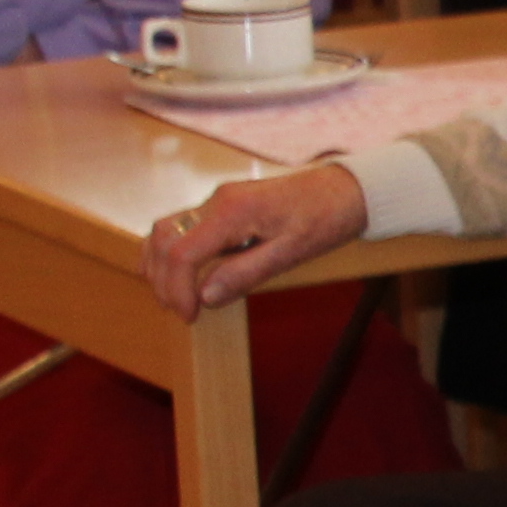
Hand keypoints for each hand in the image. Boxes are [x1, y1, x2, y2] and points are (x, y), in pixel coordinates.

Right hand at [147, 165, 366, 314]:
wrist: (345, 190)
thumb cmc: (324, 219)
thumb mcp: (290, 254)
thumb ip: (244, 274)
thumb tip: (204, 297)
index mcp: (232, 212)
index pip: (182, 253)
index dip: (177, 290)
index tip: (190, 316)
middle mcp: (217, 200)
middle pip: (163, 239)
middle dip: (163, 280)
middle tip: (181, 311)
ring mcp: (217, 200)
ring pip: (166, 229)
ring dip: (161, 265)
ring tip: (177, 297)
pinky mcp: (221, 205)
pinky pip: (182, 226)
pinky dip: (172, 251)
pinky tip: (182, 275)